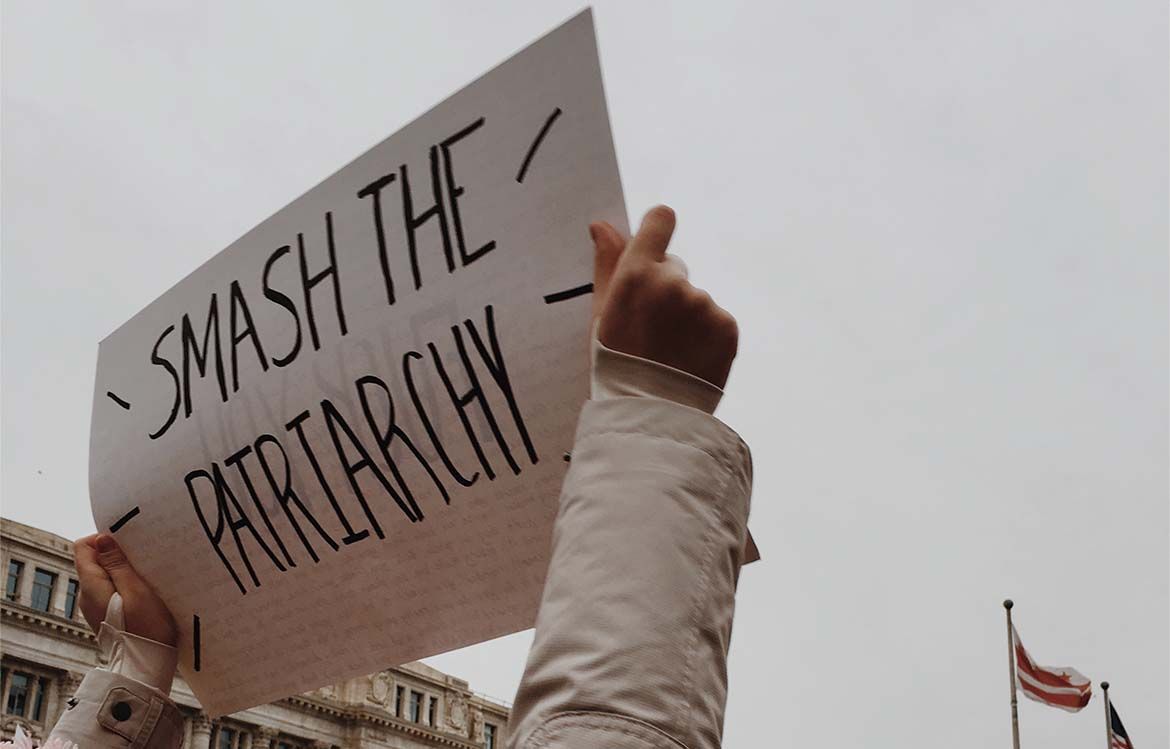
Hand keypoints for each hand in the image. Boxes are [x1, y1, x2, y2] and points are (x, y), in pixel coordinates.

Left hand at [73, 533, 177, 645]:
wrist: (146, 666)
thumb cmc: (146, 629)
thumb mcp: (136, 590)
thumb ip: (117, 564)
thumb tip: (101, 539)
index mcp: (91, 586)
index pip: (83, 547)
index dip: (104, 540)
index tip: (128, 545)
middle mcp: (86, 595)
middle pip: (94, 560)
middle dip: (116, 555)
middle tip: (142, 562)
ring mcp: (94, 607)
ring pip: (104, 575)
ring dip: (123, 571)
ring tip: (146, 579)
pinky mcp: (105, 615)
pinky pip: (110, 590)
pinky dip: (124, 585)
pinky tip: (143, 594)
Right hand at [591, 205, 738, 388]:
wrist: (650, 415)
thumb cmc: (616, 364)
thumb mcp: (601, 315)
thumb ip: (606, 264)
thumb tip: (603, 225)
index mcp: (636, 274)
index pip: (660, 221)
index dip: (657, 229)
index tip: (654, 242)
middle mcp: (672, 283)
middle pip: (675, 269)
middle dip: (665, 290)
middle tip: (651, 331)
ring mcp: (703, 305)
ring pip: (695, 299)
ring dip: (687, 318)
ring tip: (670, 352)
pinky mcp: (727, 327)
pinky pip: (716, 320)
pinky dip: (706, 336)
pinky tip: (690, 359)